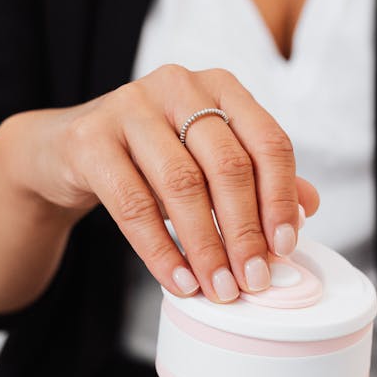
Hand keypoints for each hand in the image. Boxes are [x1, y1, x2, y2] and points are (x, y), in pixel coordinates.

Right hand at [0, 64, 318, 301]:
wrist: (68, 151)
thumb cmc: (152, 159)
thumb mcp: (208, 162)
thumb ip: (258, 178)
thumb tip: (308, 207)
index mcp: (220, 88)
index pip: (268, 142)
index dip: (280, 199)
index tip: (285, 248)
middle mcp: (178, 86)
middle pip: (227, 165)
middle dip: (245, 232)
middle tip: (253, 280)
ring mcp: (130, 107)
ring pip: (182, 185)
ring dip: (206, 247)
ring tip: (219, 289)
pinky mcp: (91, 140)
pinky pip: (132, 205)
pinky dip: (161, 250)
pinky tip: (179, 281)